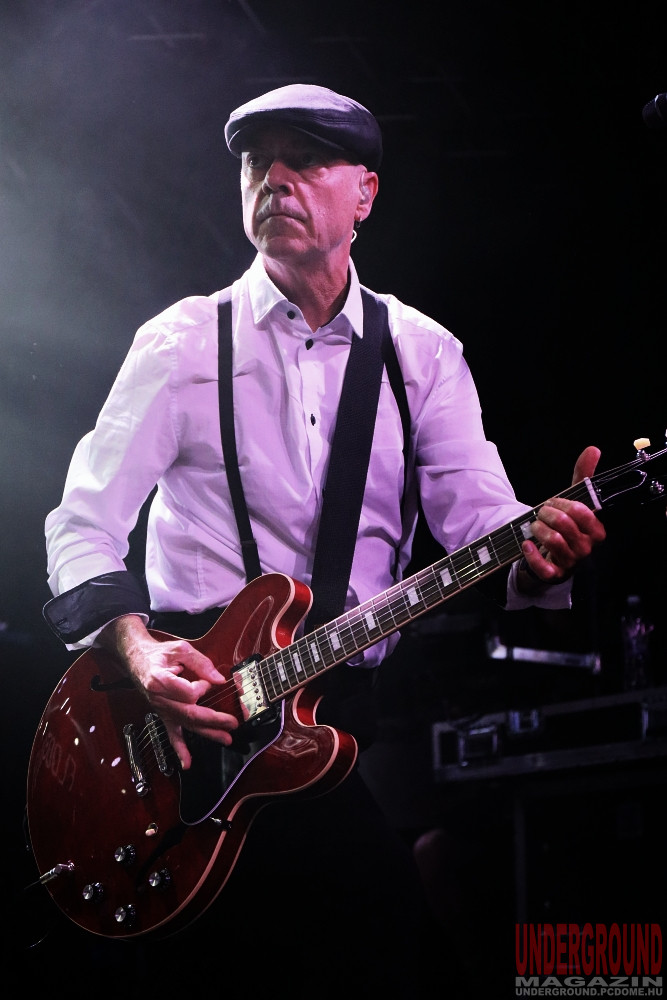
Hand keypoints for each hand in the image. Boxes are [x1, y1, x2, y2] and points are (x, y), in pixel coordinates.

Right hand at [100, 615, 239, 768]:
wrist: (137, 659)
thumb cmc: (158, 653)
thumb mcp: (180, 649)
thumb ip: (200, 663)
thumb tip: (218, 679)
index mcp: (160, 681)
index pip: (188, 693)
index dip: (202, 687)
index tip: (206, 681)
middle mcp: (159, 699)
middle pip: (190, 713)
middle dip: (214, 719)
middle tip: (232, 723)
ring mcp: (161, 709)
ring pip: (186, 724)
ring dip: (207, 733)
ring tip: (226, 738)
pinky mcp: (163, 714)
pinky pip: (171, 734)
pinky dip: (179, 750)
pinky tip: (186, 763)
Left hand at [519, 445, 606, 587]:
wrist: (552, 555)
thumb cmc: (565, 526)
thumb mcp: (573, 501)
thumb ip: (583, 477)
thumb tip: (593, 449)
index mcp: (595, 530)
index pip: (582, 512)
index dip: (563, 503)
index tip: (553, 502)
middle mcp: (586, 547)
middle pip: (565, 524)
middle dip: (547, 513)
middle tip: (540, 513)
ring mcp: (571, 562)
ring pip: (553, 541)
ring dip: (537, 529)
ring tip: (533, 526)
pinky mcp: (554, 574)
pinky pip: (543, 567)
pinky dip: (531, 553)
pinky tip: (525, 544)